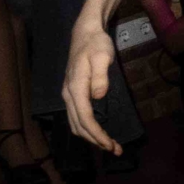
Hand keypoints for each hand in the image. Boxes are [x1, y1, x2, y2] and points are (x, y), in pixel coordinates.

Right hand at [62, 21, 122, 153]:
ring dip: (90, 137)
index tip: (110, 144)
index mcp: (75, 88)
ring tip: (109, 145)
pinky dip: (86, 129)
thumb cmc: (96, 44)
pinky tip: (98, 132)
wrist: (85, 33)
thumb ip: (101, 76)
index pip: (85, 118)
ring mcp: (69, 95)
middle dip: (95, 141)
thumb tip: (98, 96)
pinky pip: (77, 117)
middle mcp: (68, 95)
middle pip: (79, 126)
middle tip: (115, 149)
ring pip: (75, 124)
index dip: (97, 134)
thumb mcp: (102, 56)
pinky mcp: (73, 95)